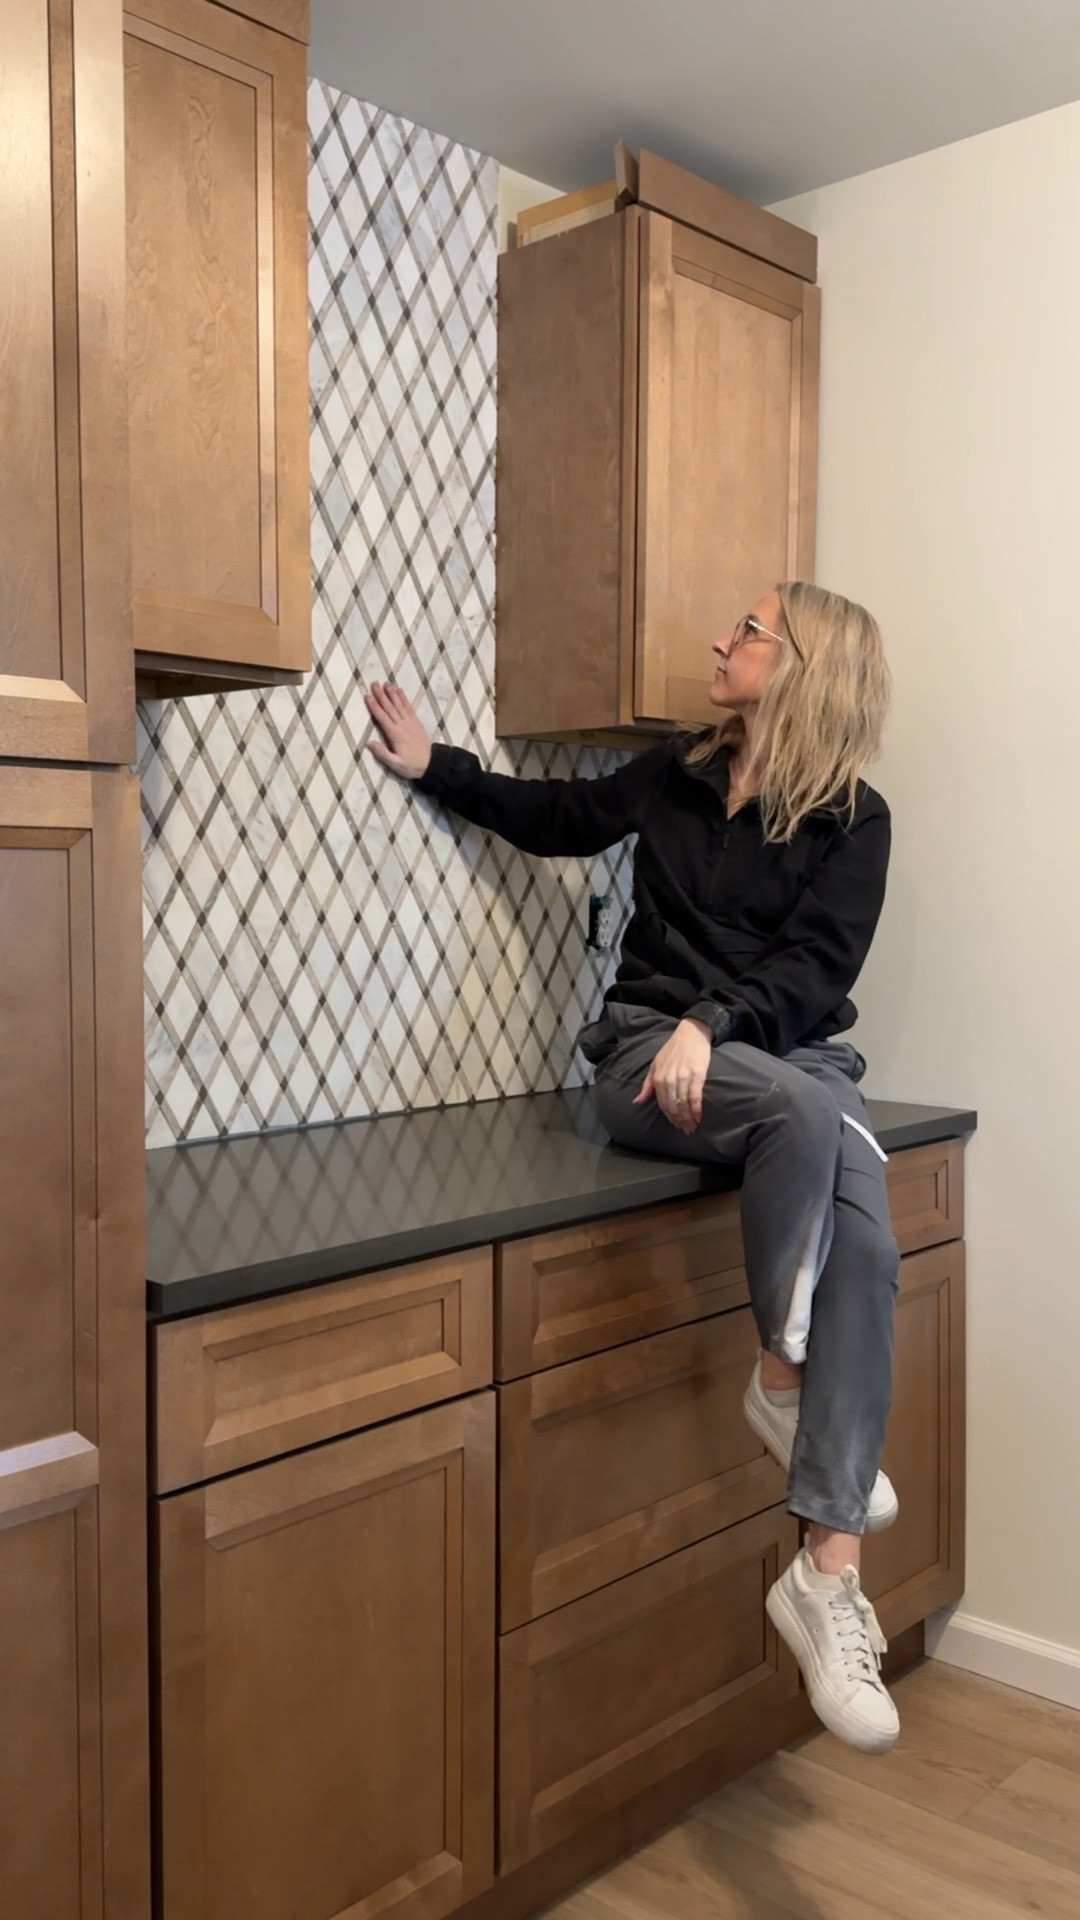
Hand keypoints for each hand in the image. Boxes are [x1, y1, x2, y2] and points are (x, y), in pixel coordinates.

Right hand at [365, 682, 431, 779]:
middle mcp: (402, 725)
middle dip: (381, 695)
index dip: (374, 706)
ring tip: (385, 683)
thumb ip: (382, 753)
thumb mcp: (395, 764)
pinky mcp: (416, 721)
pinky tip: (399, 690)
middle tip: (374, 683)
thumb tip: (368, 743)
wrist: (431, 764)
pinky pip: (409, 707)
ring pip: (399, 704)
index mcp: (395, 735)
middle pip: (390, 707)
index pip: (382, 717)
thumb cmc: (411, 765)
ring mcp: (410, 722)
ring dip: (392, 693)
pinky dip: (403, 698)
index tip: (367, 696)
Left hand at [633, 1018, 711, 1133]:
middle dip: (680, 1121)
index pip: (663, 1104)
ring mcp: (683, 1077)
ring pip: (683, 1104)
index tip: (676, 1126)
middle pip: (673, 1107)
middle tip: (686, 1130)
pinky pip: (695, 1097)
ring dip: (688, 1119)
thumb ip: (647, 1085)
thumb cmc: (672, 1050)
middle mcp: (669, 1079)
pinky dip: (696, 1109)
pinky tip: (698, 1117)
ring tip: (693, 1127)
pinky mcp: (697, 1075)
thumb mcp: (655, 1065)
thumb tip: (637, 1102)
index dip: (670, 1118)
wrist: (691, 1033)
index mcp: (658, 1078)